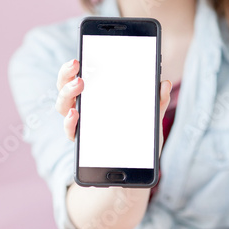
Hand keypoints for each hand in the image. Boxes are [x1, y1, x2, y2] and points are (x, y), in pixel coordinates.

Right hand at [55, 59, 171, 147]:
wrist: (137, 170)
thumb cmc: (139, 138)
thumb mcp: (150, 117)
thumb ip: (157, 101)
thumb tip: (165, 83)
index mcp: (96, 96)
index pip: (79, 76)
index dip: (73, 67)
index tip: (78, 58)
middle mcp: (83, 109)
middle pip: (65, 87)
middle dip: (66, 74)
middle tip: (76, 65)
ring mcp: (80, 125)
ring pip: (63, 105)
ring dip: (67, 93)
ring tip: (78, 84)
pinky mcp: (82, 143)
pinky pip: (70, 131)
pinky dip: (70, 122)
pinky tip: (75, 114)